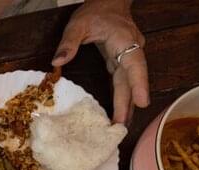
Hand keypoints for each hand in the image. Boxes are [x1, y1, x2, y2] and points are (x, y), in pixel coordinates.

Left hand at [51, 0, 148, 123]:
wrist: (108, 2)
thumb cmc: (94, 12)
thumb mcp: (77, 24)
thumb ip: (68, 42)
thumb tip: (57, 62)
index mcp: (123, 40)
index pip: (134, 64)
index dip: (139, 84)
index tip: (142, 102)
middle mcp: (131, 50)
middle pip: (132, 79)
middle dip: (129, 103)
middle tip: (122, 127)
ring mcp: (128, 56)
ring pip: (129, 82)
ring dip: (127, 104)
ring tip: (121, 128)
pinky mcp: (121, 62)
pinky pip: (124, 81)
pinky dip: (123, 97)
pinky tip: (120, 113)